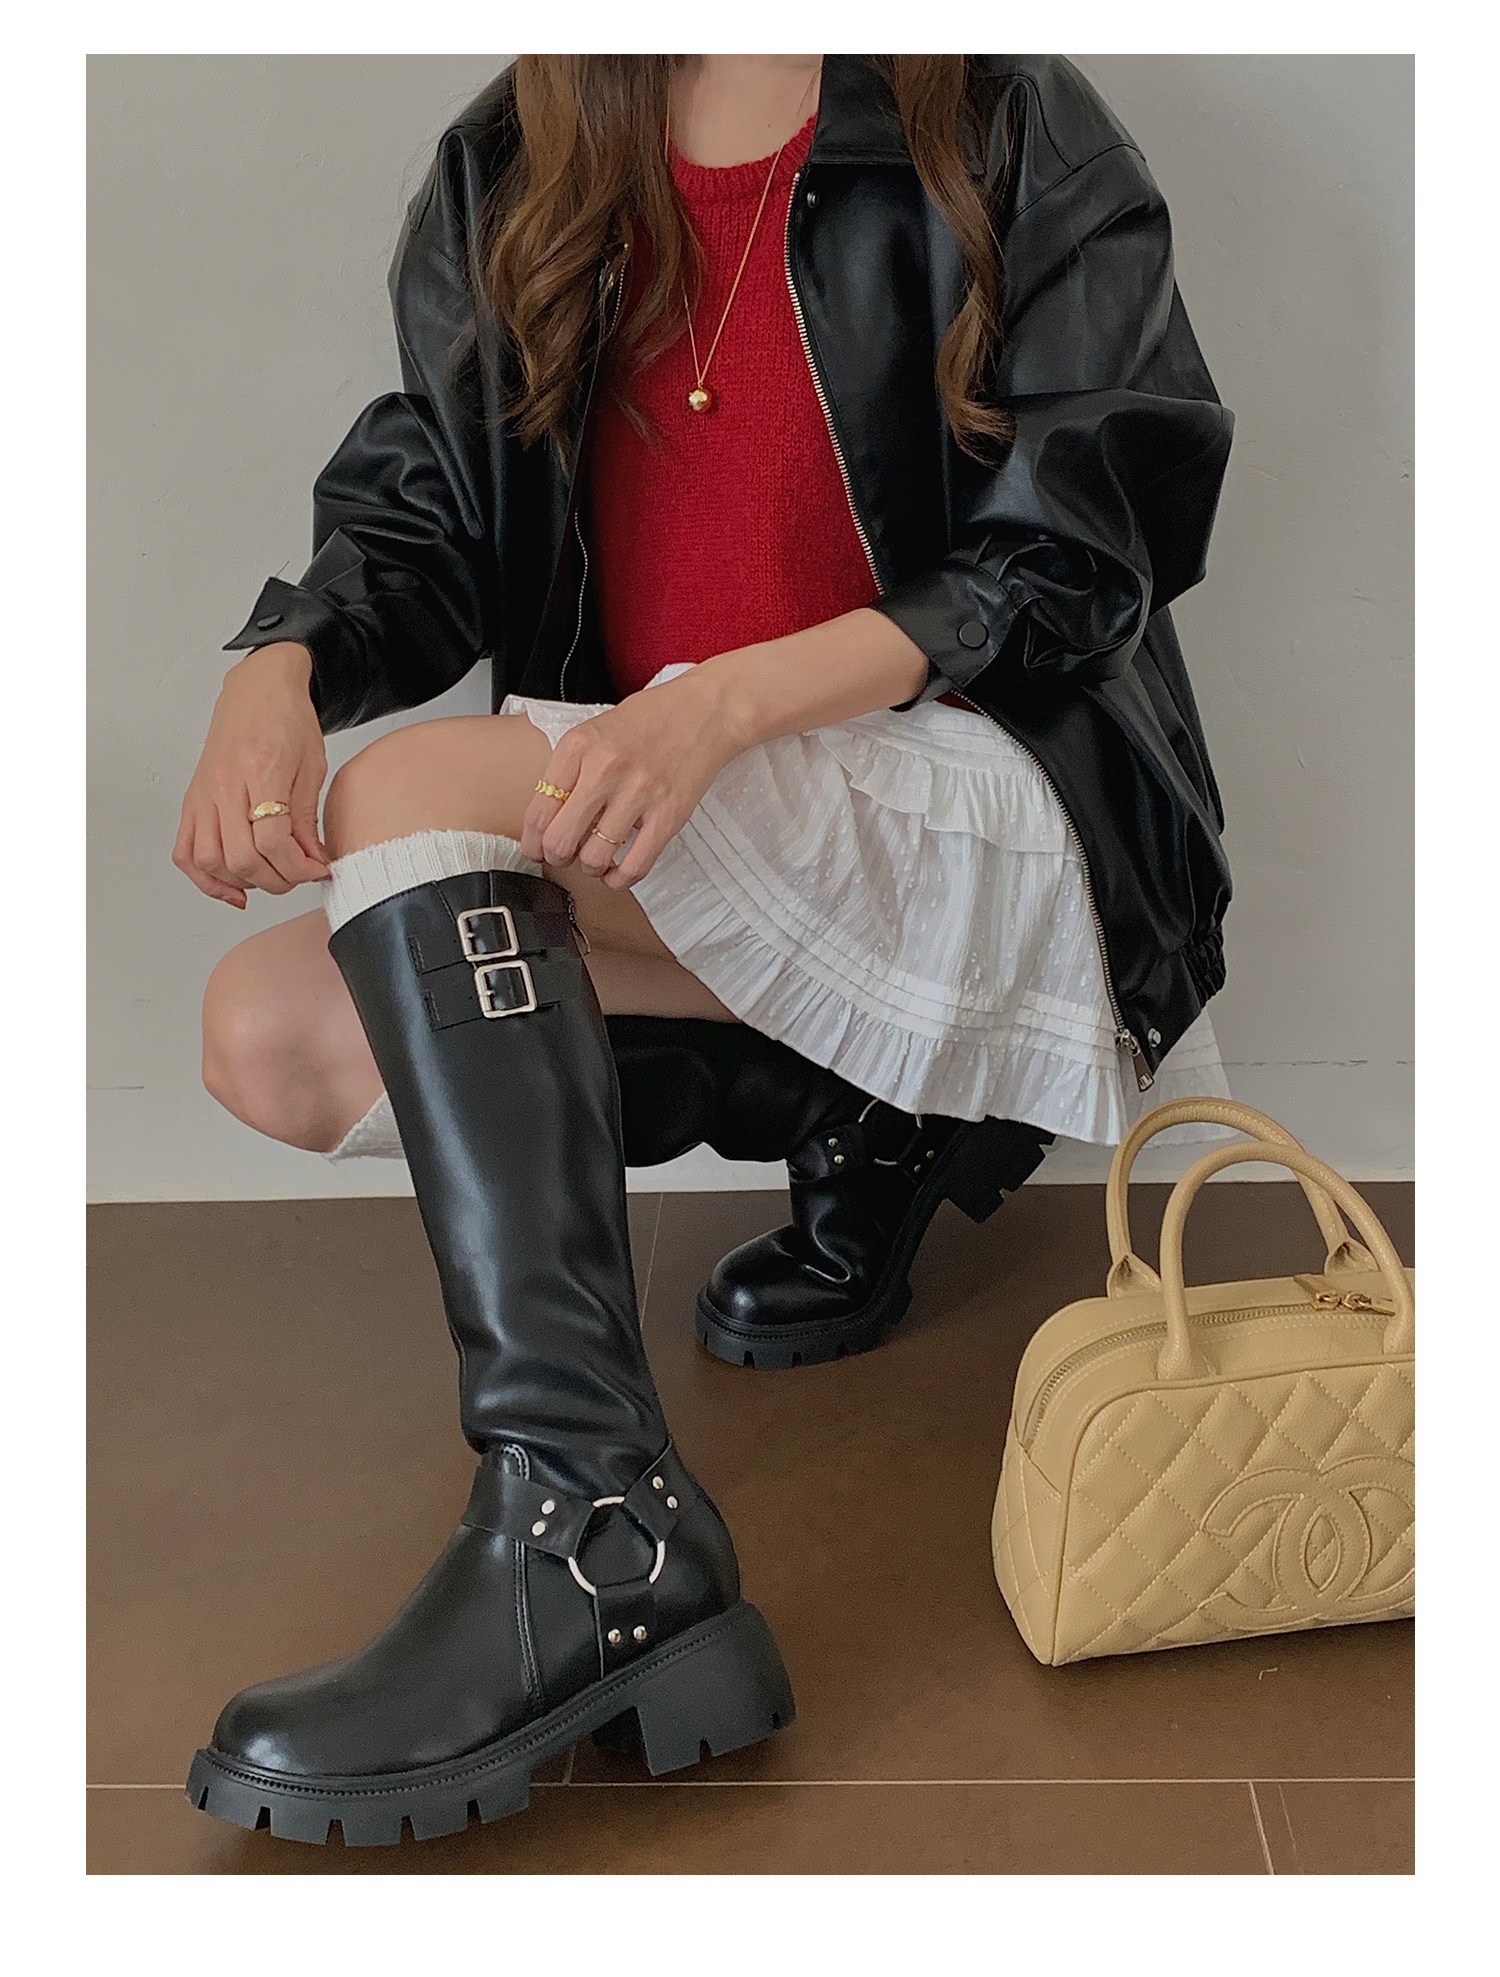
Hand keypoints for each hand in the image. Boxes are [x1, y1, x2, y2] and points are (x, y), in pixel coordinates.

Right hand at [173, 643, 331, 906]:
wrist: (258, 690)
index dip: (299, 867)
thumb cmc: (287, 720)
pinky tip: (232, 887)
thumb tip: (311, 862)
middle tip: (298, 875)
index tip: (318, 869)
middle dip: (277, 879)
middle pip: (241, 858)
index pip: (272, 841)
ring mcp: (202, 794)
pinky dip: (205, 878)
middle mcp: (224, 785)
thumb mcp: (312, 767)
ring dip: (244, 882)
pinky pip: (185, 852)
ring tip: (271, 876)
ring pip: (210, 861)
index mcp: (260, 771)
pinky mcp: (192, 801)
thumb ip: (306, 819)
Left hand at [519, 670, 743, 889]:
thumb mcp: (596, 730)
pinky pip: (635, 866)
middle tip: (565, 855)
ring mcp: (639, 793)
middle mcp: (605, 769)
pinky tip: (618, 871)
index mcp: (579, 746)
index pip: (538, 811)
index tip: (536, 849)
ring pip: (595, 858)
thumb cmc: (651, 719)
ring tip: (596, 857)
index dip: (532, 842)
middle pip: (560, 841)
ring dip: (590, 867)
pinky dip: (620, 879)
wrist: (706, 710)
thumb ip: (571, 770)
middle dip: (557, 857)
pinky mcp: (669, 814)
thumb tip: (548, 819)